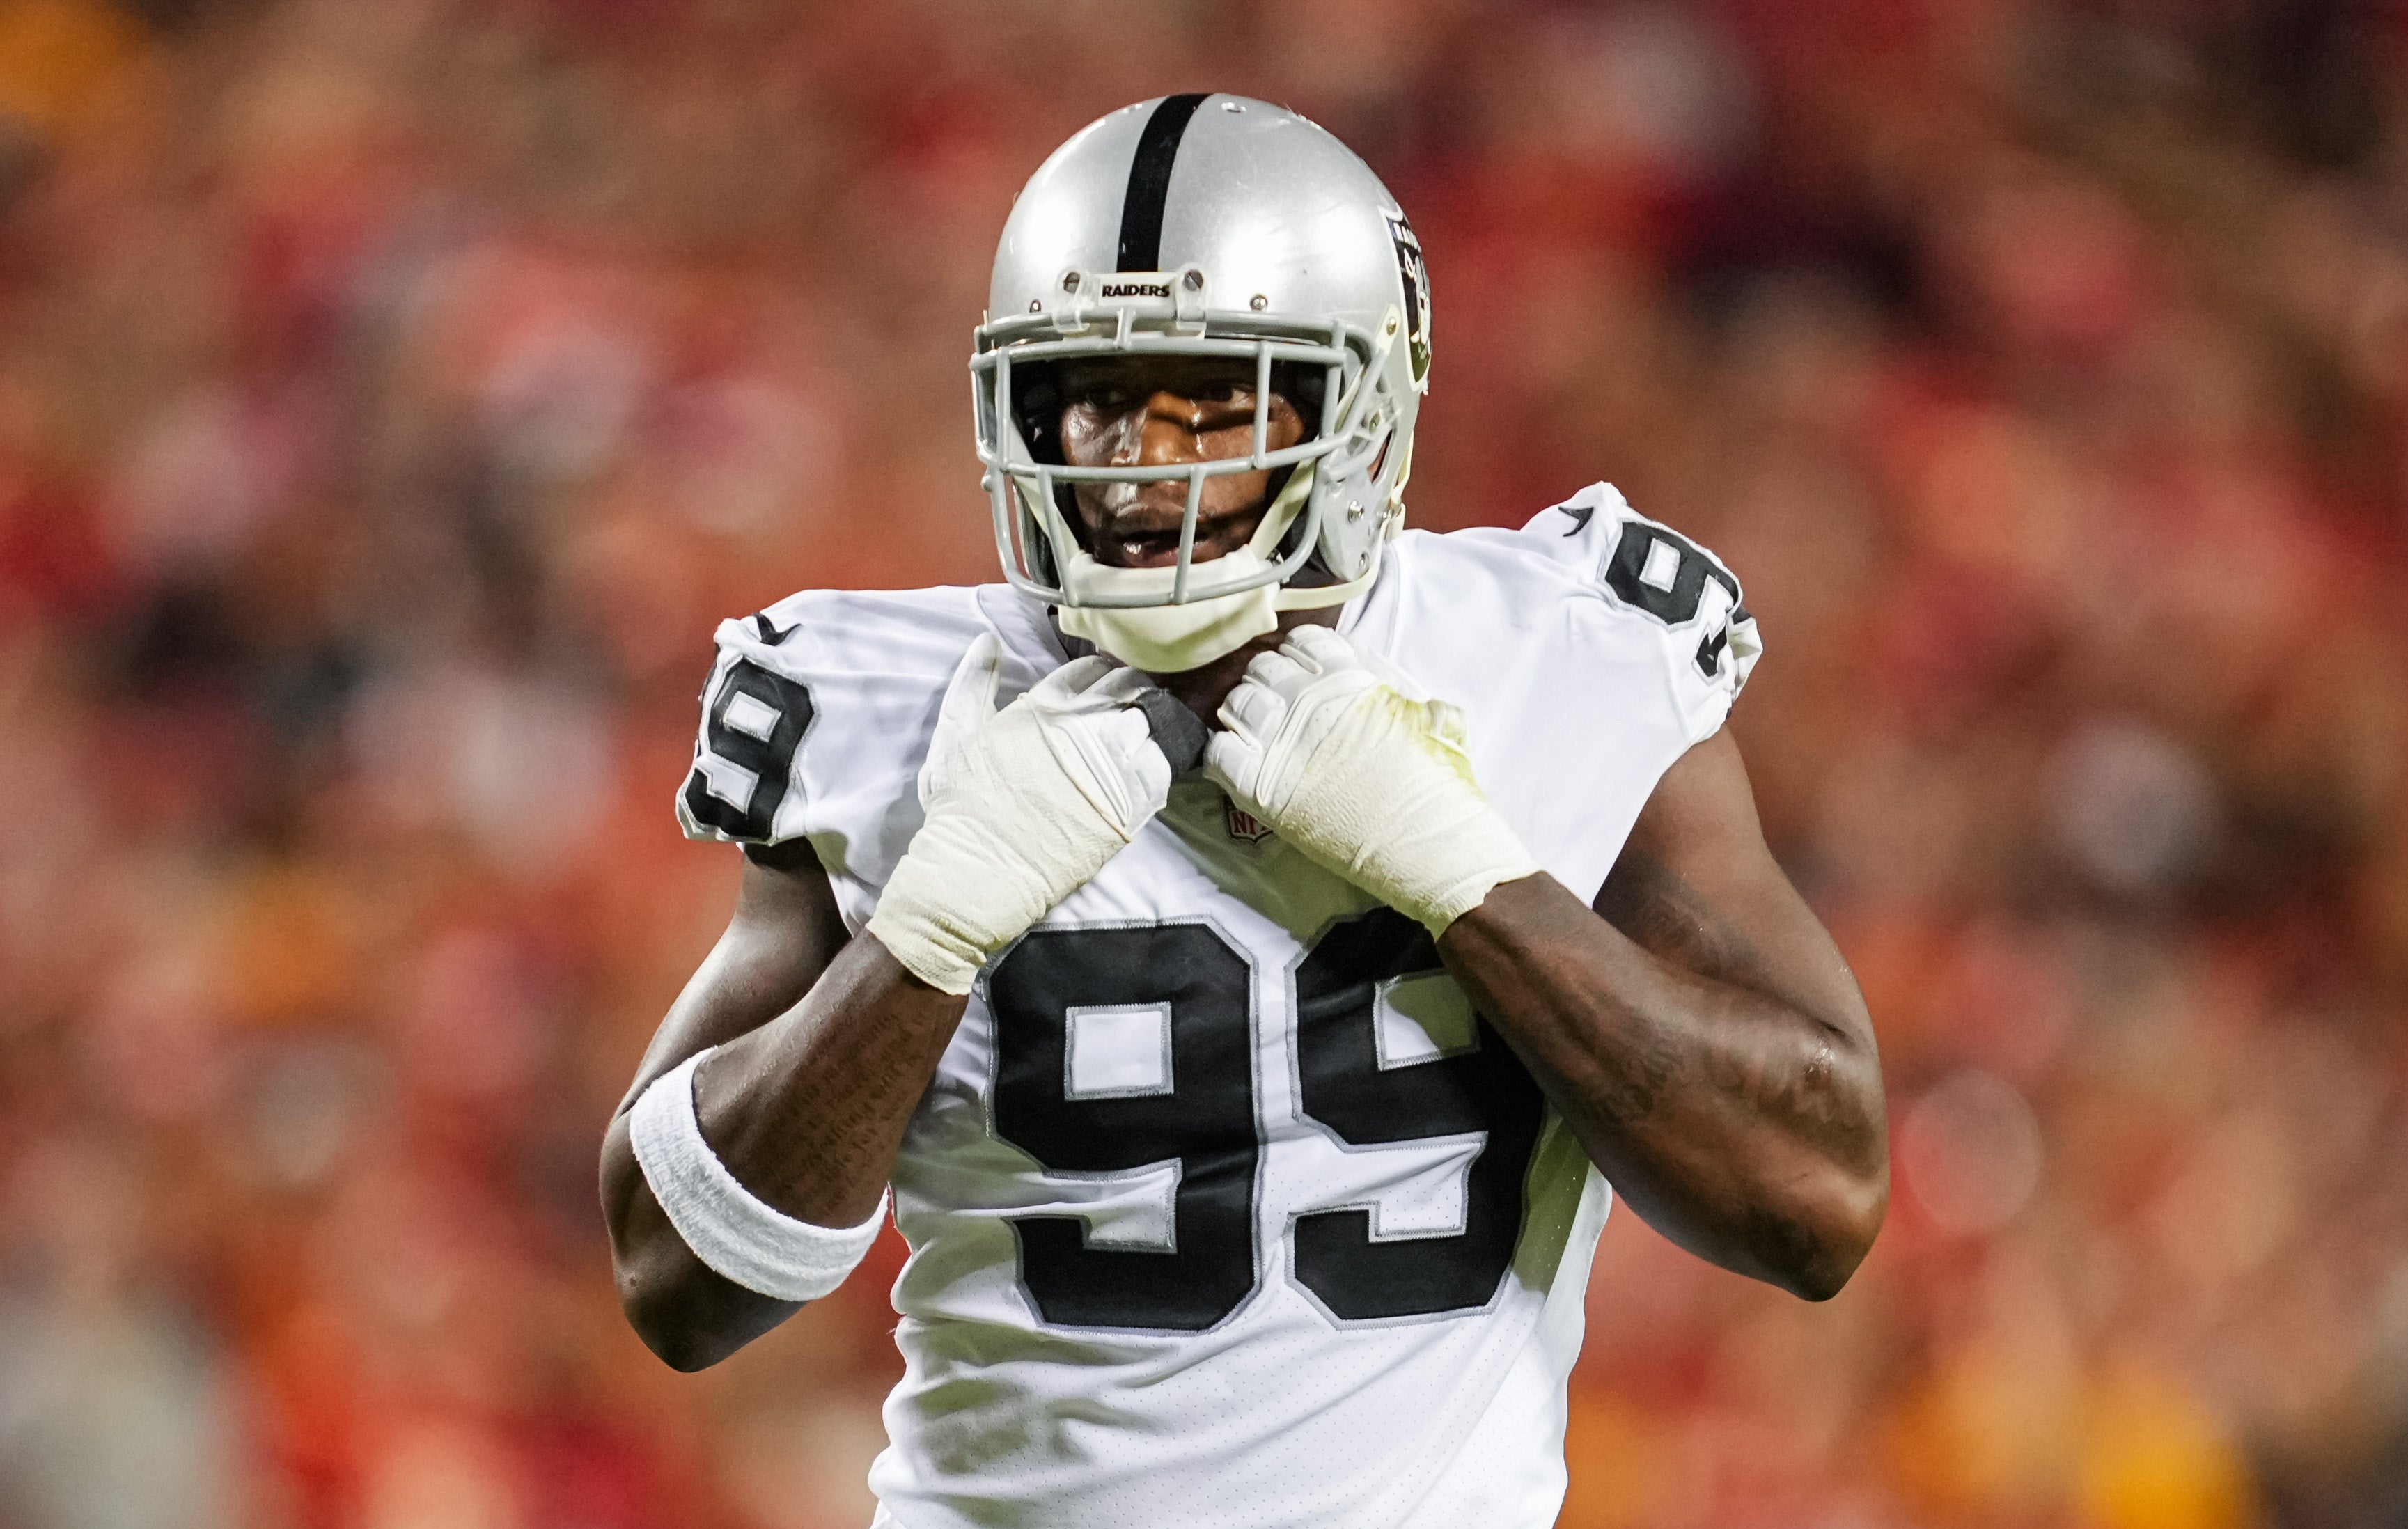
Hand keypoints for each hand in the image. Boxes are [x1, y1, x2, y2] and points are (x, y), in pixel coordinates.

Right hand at [869, 634, 1171, 993]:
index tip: (1100, 687)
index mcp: (1042, 706)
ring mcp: (1110, 763)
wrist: (979, 873)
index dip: (1099, 672)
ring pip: (1153, 719)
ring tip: (1142, 734)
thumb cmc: (961, 809)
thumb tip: (987, 640)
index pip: (1091, 667)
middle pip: (1130, 686)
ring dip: (1152, 721)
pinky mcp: (1130, 802)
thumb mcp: (953, 736)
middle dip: (1131, 690)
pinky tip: (1146, 767)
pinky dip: (1160, 758)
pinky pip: (1163, 764)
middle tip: (1128, 707)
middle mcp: (1083, 726)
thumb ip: (972, 683)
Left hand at [1204, 624, 1537, 934]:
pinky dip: (1222, 754)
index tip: (1303, 673)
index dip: (1300, 656)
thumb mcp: (1436, 717)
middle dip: (1268, 682)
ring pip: (1236, 705)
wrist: (1433, 846)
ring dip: (1242, 714)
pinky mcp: (1264, 790)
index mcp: (1351, 680)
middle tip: (1277, 706)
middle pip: (1263, 669)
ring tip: (1255, 733)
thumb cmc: (1440, 787)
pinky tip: (1238, 762)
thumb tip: (1368, 668)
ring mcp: (1284, 745)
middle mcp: (1311, 704)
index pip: (1304, 642)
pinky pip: (1219, 755)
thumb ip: (1398, 687)